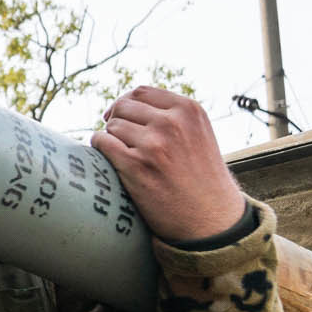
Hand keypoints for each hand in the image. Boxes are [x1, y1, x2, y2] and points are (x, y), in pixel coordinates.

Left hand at [92, 88, 248, 244]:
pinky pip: (102, 143)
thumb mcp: (198, 135)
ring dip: (111, 139)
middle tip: (121, 141)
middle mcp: (172, 123)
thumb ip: (171, 116)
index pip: (141, 92)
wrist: (211, 220)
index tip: (120, 117)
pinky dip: (99, 148)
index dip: (125, 103)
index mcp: (189, 110)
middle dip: (117, 121)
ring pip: (112, 126)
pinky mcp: (136, 166)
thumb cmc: (201, 179)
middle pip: (123, 107)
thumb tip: (124, 104)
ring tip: (123, 156)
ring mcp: (154, 144)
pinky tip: (108, 160)